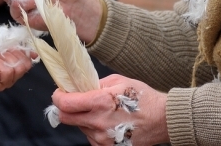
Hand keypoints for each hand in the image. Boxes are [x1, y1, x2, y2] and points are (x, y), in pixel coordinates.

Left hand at [0, 48, 34, 92]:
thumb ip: (20, 51)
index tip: (10, 50)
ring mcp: (0, 85)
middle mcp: (10, 80)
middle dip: (6, 57)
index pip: (26, 65)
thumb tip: (35, 55)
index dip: (19, 55)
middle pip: (16, 68)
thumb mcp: (6, 49)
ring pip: (6, 71)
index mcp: (16, 70)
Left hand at [52, 75, 168, 145]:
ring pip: (79, 128)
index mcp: (101, 102)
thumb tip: (80, 86)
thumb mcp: (119, 81)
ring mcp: (102, 139)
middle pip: (66, 119)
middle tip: (73, 101)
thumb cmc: (143, 98)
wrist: (162, 120)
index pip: (65, 104)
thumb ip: (96, 83)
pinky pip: (91, 138)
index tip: (60, 92)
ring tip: (100, 112)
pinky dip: (93, 130)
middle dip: (65, 109)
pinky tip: (107, 123)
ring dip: (83, 119)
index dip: (58, 96)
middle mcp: (98, 123)